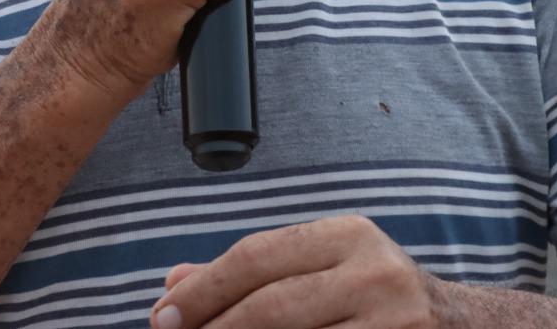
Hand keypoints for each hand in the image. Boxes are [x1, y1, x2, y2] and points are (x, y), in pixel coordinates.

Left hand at [150, 216, 442, 328]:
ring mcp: (393, 325)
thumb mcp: (323, 268)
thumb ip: (253, 273)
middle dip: (213, 327)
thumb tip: (174, 285)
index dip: (204, 289)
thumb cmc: (376, 297)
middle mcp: (375, 275)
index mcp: (349, 236)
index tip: (163, 315)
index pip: (258, 256)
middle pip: (271, 305)